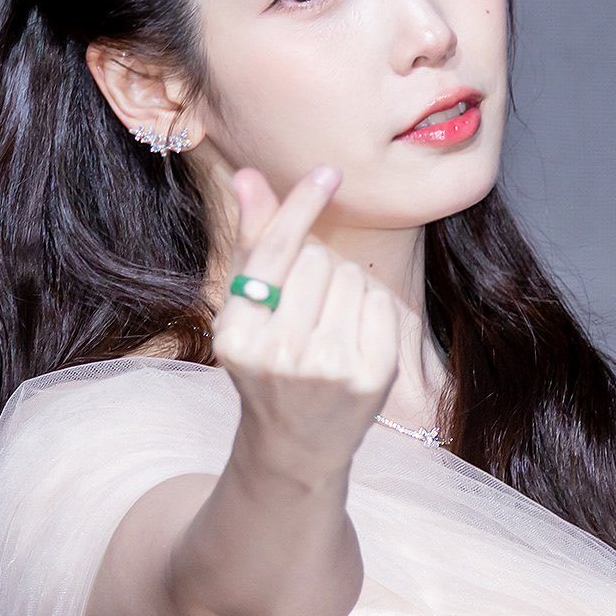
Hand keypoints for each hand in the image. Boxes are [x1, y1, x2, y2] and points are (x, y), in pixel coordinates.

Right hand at [212, 165, 399, 480]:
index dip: (300, 207)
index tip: (328, 172)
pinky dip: (370, 307)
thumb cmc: (268, 363)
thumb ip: (251, 241)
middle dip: (318, 265)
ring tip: (329, 322)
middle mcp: (278, 355)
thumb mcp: (246, 309)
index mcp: (236, 334)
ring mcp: (327, 369)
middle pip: (317, 259)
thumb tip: (248, 175)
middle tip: (309, 303)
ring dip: (345, 285)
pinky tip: (354, 335)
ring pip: (351, 276)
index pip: (273, 252)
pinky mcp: (370, 377)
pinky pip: (379, 302)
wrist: (296, 444)